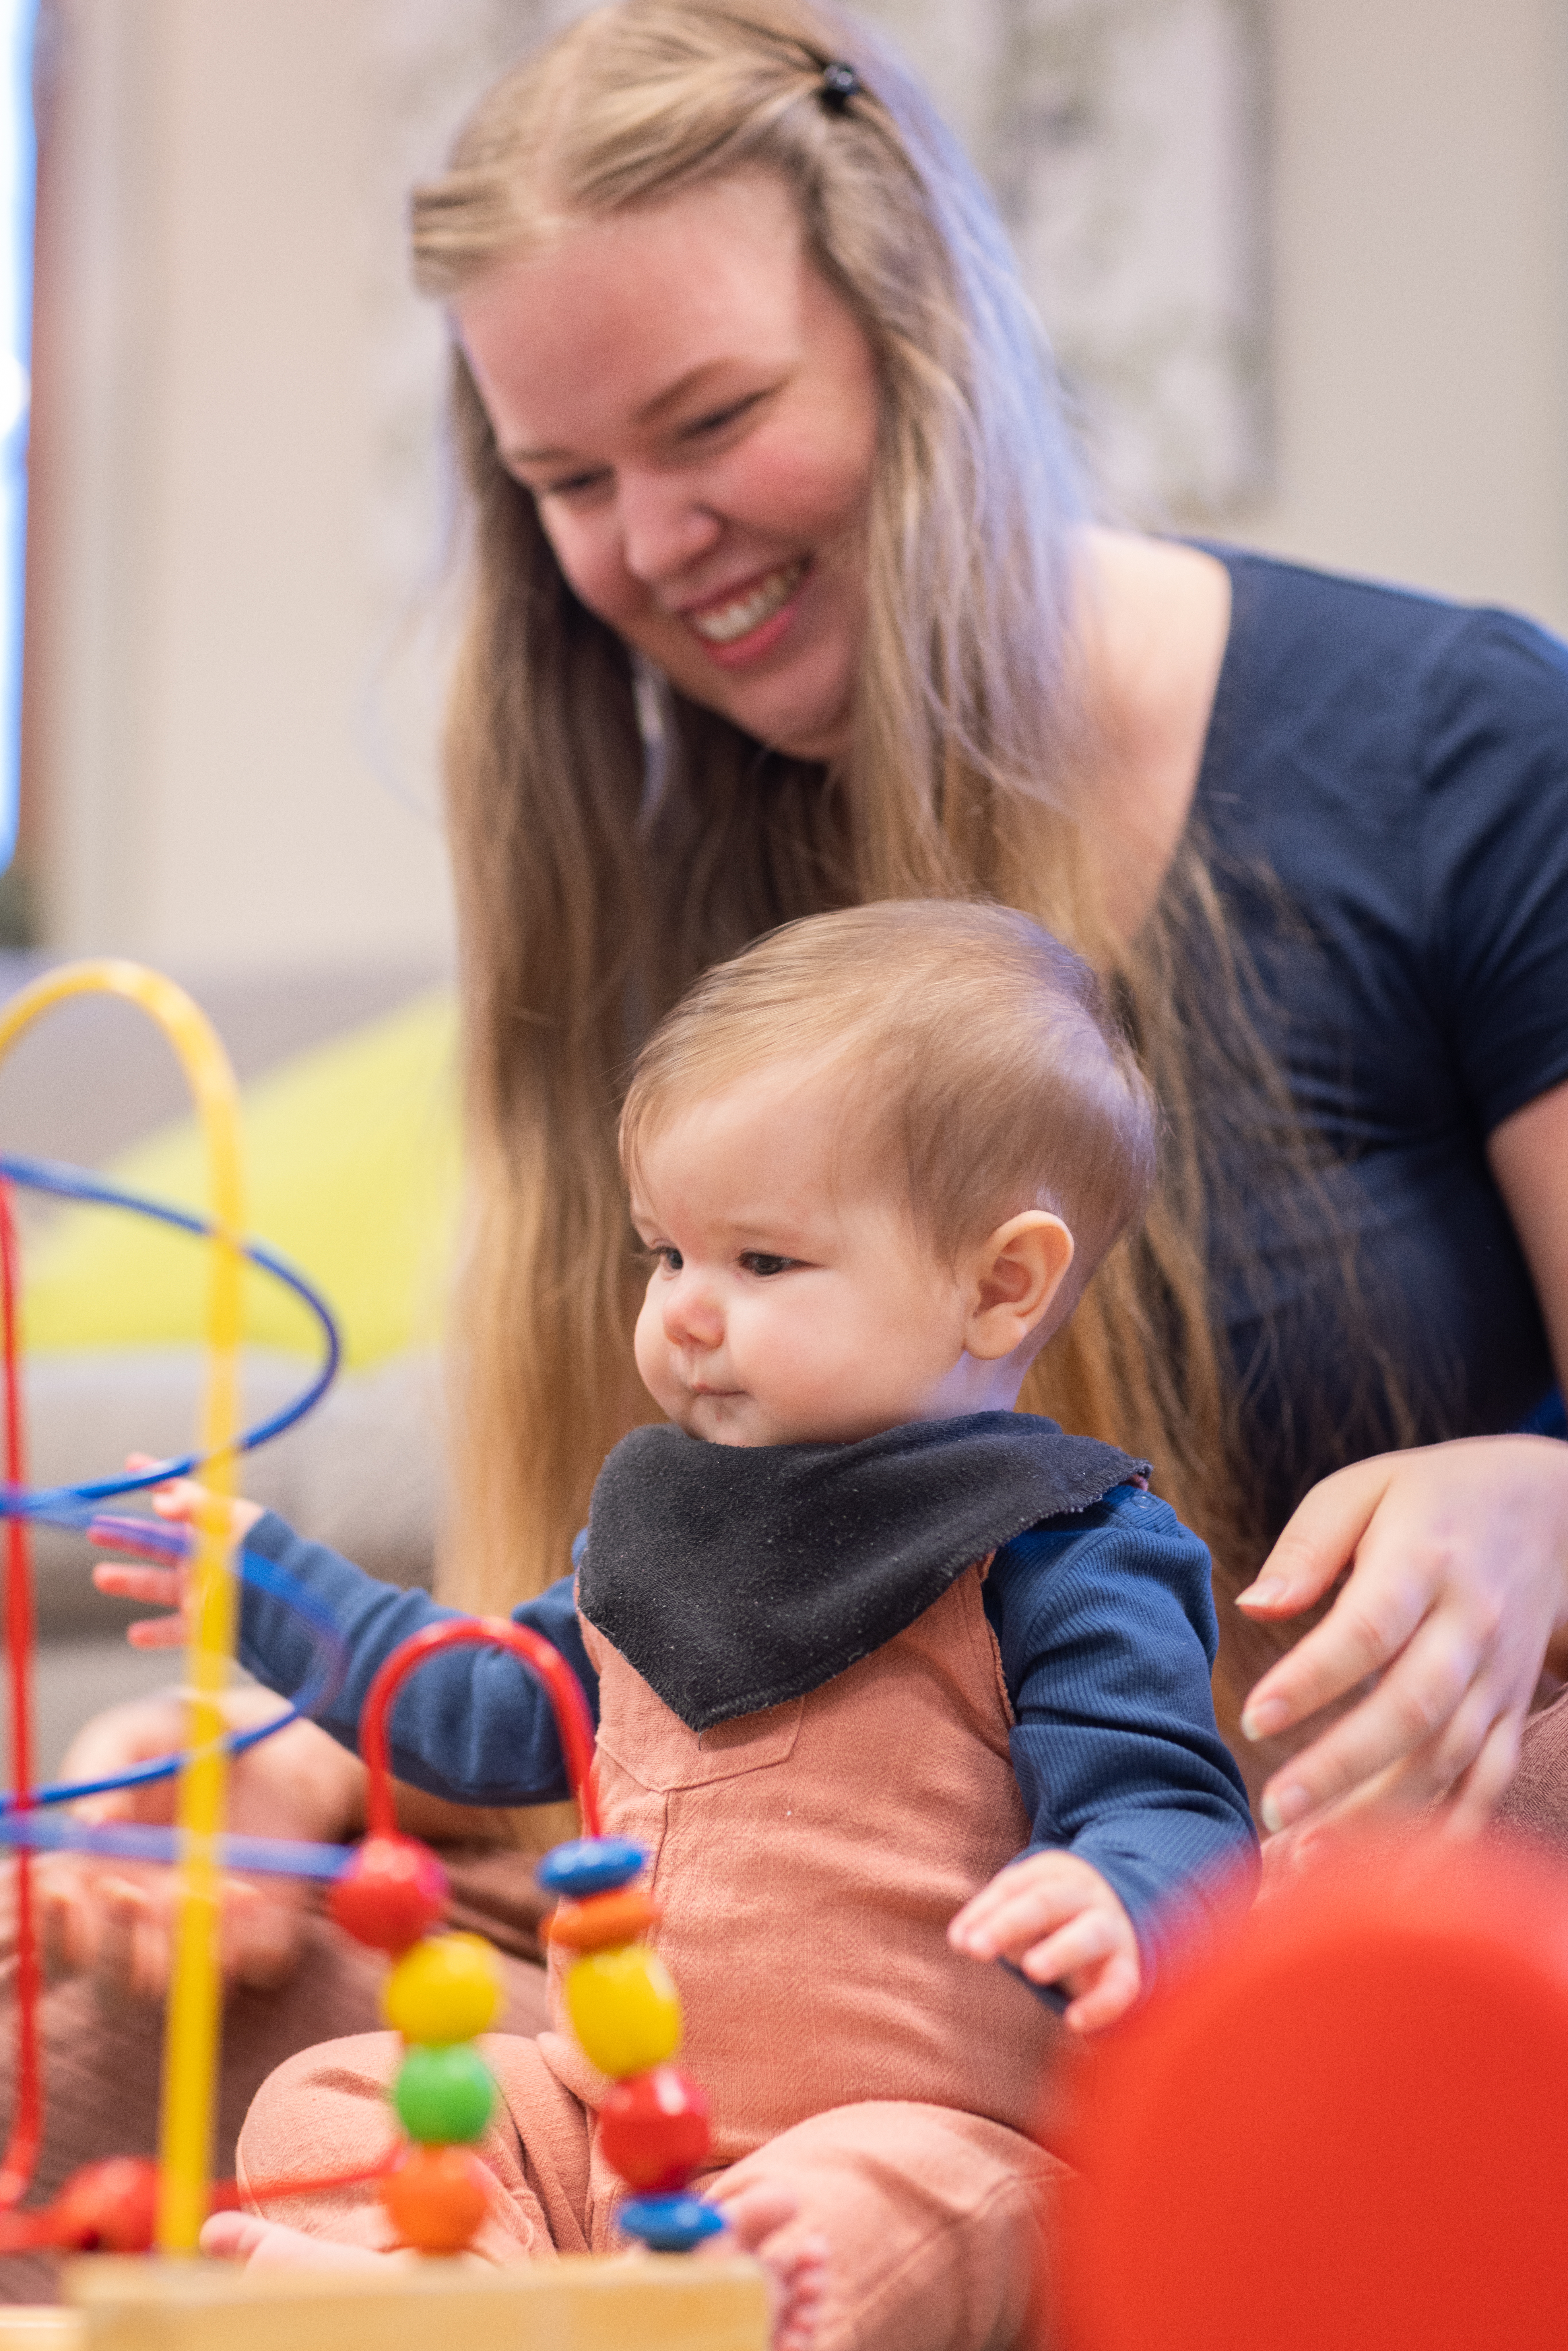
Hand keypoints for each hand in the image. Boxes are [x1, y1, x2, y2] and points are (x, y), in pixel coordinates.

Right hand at [0, 1690, 365, 2003]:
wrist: (283, 1738)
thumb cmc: (190, 1735)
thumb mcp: (136, 1734)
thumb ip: (101, 1767)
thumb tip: (86, 1824)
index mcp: (93, 1878)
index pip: (52, 1932)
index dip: (47, 1926)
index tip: (61, 1890)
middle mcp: (139, 1920)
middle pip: (104, 1979)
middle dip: (108, 1950)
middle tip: (127, 1894)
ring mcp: (197, 1934)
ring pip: (168, 1985)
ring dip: (171, 1947)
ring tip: (189, 1889)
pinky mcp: (258, 1938)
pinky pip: (247, 1968)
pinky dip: (242, 1942)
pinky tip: (246, 1892)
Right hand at [90, 1464, 263, 1650]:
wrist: (290, 1610)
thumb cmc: (266, 1561)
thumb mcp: (233, 1526)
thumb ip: (198, 1510)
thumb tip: (161, 1499)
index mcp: (217, 1526)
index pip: (181, 1496)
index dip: (156, 1477)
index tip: (131, 1464)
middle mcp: (208, 1557)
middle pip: (159, 1543)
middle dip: (127, 1534)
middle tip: (94, 1528)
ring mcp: (205, 1591)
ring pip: (158, 1585)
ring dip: (129, 1580)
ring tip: (101, 1576)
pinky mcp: (207, 1625)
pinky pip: (175, 1630)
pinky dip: (154, 1632)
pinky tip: (135, 1634)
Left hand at [947, 1850, 1140, 2032]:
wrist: (1125, 1913)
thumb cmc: (1055, 1915)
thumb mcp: (1026, 1906)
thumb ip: (994, 1919)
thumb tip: (962, 1940)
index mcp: (1053, 1873)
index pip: (1014, 1887)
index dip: (985, 1911)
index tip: (959, 1941)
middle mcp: (1085, 1894)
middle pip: (1047, 1901)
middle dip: (1010, 1923)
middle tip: (977, 1948)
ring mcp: (1111, 1928)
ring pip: (1089, 1934)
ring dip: (1060, 1950)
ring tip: (1031, 1970)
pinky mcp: (1129, 1966)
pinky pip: (1121, 1985)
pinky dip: (1101, 2004)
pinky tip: (1074, 2021)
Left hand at [1235, 1436, 1567, 1841]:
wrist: (1547, 1509)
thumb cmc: (1430, 1498)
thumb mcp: (1362, 1490)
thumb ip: (1307, 1545)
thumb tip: (1254, 1606)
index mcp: (1425, 1563)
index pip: (1368, 1631)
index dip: (1312, 1680)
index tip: (1253, 1719)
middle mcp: (1470, 1628)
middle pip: (1413, 1710)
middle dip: (1343, 1768)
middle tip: (1276, 1810)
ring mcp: (1499, 1677)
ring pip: (1449, 1760)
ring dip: (1384, 1817)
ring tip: (1311, 1859)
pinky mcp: (1514, 1710)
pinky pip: (1489, 1783)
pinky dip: (1448, 1833)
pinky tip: (1396, 1877)